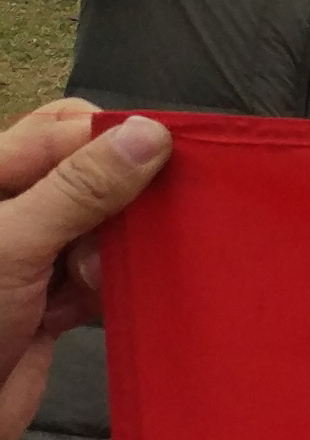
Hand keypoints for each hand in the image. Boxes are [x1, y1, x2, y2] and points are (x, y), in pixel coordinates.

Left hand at [0, 102, 169, 439]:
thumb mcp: (16, 245)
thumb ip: (80, 187)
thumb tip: (148, 133)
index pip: (64, 129)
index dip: (114, 141)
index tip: (165, 163)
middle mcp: (9, 212)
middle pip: (90, 176)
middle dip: (118, 203)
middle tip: (115, 237)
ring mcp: (28, 256)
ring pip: (103, 227)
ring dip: (112, 253)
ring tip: (87, 283)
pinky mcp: (47, 300)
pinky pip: (100, 276)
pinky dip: (105, 290)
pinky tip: (83, 310)